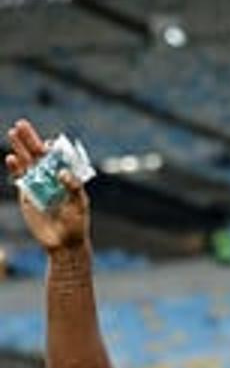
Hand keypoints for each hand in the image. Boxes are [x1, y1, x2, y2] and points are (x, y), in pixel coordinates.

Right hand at [6, 119, 90, 251]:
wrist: (63, 243)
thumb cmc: (77, 223)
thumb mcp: (80, 204)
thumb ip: (73, 187)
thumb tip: (62, 172)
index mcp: (67, 176)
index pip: (59, 157)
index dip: (53, 148)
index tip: (50, 143)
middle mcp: (51, 177)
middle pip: (39, 155)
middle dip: (30, 139)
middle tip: (21, 124)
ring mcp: (37, 184)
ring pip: (27, 162)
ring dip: (20, 147)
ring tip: (13, 132)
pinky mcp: (26, 194)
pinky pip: (19, 178)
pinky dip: (15, 167)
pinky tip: (11, 157)